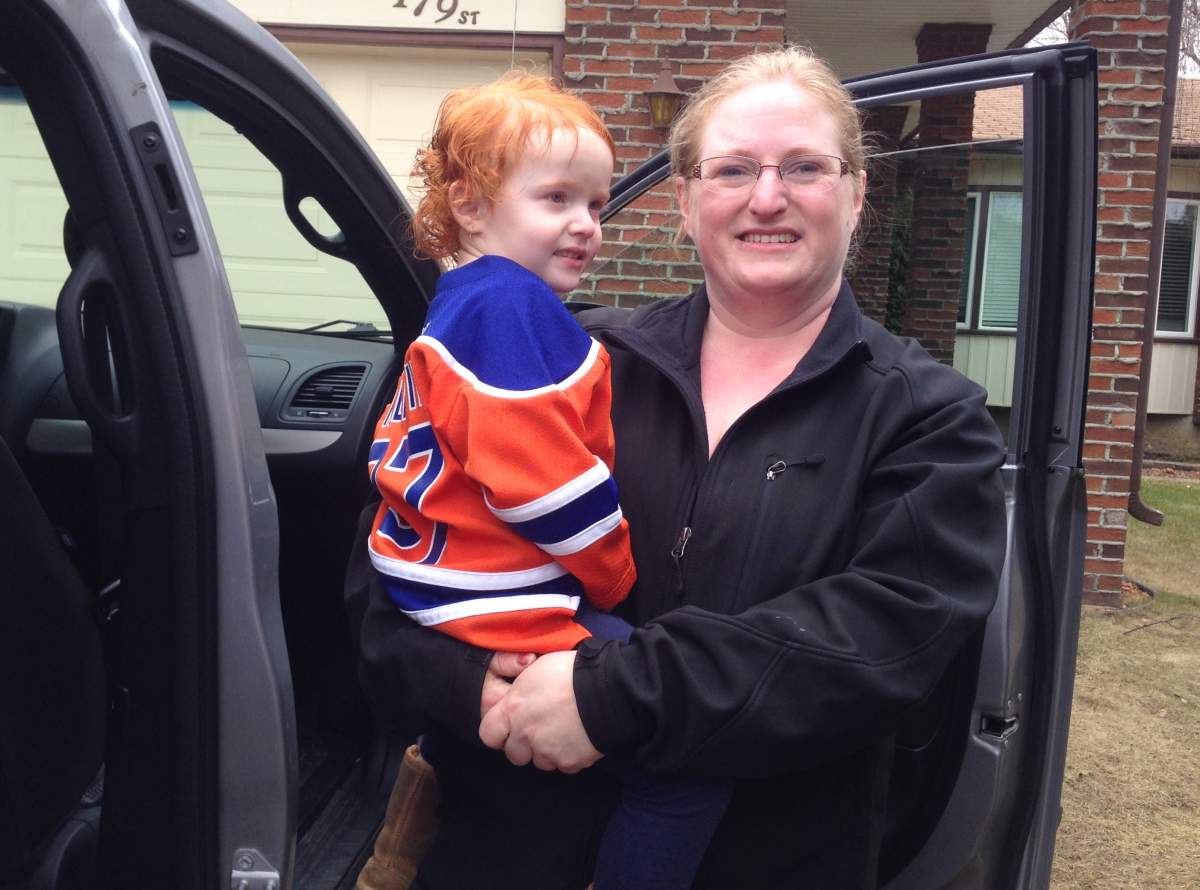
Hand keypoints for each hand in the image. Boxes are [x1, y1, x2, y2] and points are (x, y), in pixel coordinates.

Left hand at [478, 650, 600, 773]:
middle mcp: (525, 735)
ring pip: (540, 762)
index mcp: (513, 710)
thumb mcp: (535, 670)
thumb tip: (517, 701)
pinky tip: (579, 737)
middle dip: (525, 745)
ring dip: (548, 751)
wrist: (608, 688)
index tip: (509, 727)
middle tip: (542, 728)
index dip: (499, 732)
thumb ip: (519, 692)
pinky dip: (569, 755)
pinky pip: (564, 765)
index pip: (488, 734)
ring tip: (564, 730)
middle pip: (514, 754)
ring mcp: (547, 752)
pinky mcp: (569, 762)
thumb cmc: (571, 671)